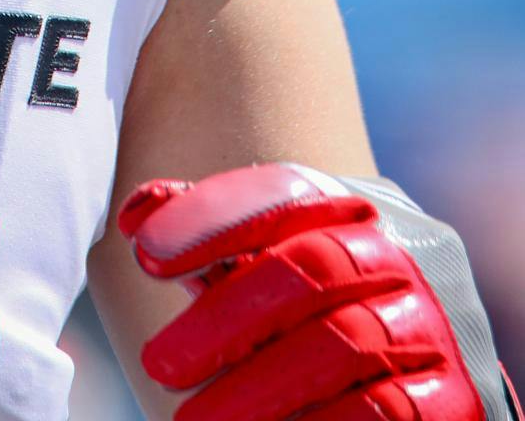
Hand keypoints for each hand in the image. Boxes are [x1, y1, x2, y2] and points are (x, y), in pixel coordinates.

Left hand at [118, 162, 486, 420]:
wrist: (421, 367)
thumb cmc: (320, 312)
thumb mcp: (267, 268)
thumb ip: (213, 241)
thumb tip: (136, 216)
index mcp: (349, 211)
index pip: (284, 192)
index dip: (212, 216)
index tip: (144, 252)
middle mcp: (399, 254)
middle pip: (310, 267)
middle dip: (227, 316)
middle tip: (158, 364)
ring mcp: (430, 323)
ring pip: (345, 342)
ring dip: (261, 387)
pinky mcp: (454, 395)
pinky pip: (390, 410)